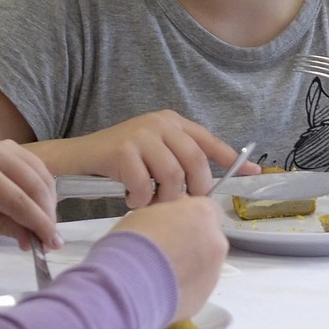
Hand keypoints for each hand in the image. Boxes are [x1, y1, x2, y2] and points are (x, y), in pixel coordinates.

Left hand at [0, 141, 60, 248]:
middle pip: (34, 186)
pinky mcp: (14, 147)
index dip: (39, 223)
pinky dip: (46, 191)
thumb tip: (33, 241)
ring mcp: (6, 146)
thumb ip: (4, 228)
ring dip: (50, 204)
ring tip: (47, 227)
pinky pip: (39, 169)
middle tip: (53, 241)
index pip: (18, 201)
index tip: (53, 244)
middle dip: (48, 215)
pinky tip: (43, 209)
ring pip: (42, 176)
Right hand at [42, 111, 258, 208]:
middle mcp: (159, 123)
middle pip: (195, 162)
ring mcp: (140, 134)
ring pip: (172, 176)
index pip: (209, 141)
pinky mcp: (122, 149)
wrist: (73, 161)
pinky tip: (129, 199)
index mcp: (171, 123)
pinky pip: (145, 185)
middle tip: (179, 206)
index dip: (232, 159)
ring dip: (163, 198)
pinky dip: (140, 200)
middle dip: (193, 191)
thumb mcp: (153, 157)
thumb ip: (179, 164)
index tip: (254, 172)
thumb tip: (209, 190)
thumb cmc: (116, 166)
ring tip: (149, 203)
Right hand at [108, 197, 227, 320]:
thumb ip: (169, 215)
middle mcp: (215, 242)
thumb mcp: (146, 214)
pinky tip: (160, 290)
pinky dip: (182, 289)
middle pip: (208, 240)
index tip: (172, 226)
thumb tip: (173, 220)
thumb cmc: (132, 243)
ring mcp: (213, 272)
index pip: (207, 211)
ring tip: (158, 275)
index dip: (188, 219)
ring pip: (204, 267)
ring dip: (188, 269)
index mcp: (203, 215)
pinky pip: (196, 289)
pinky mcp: (204, 298)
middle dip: (190, 245)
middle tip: (164, 252)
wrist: (126, 284)